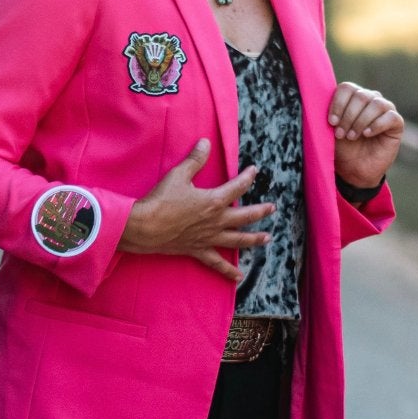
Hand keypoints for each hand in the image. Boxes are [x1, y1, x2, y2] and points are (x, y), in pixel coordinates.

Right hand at [118, 138, 273, 283]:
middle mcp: (216, 221)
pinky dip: (228, 271)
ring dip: (254, 239)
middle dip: (261, 211)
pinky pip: (216, 263)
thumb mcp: (178, 175)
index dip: (248, 177)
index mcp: (214, 201)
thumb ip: (195, 159)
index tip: (254, 171)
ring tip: (267, 239)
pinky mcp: (198, 250)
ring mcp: (209, 238)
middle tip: (272, 208)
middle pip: (245, 216)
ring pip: (237, 240)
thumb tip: (206, 142)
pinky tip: (238, 277)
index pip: (238, 187)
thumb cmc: (161, 200)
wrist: (145, 227)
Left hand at [328, 83, 403, 190]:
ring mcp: (385, 109)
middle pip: (360, 96)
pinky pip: (390, 117)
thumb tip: (317, 100)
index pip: (347, 88)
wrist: (355, 170)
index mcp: (353, 97)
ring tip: (352, 136)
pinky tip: (367, 134)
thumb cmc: (343, 148)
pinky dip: (377, 125)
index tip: (331, 122)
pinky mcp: (396, 123)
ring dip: (361, 121)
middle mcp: (371, 99)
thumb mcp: (330, 131)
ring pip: (376, 104)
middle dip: (348, 116)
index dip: (338, 103)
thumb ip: (328, 115)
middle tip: (341, 134)